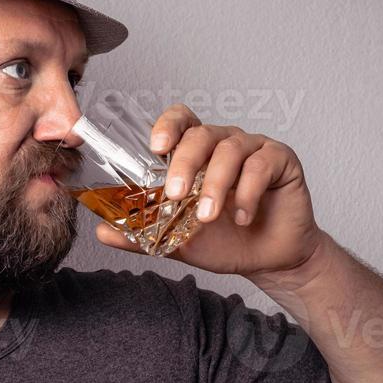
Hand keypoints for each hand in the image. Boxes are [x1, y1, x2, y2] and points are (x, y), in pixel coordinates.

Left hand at [92, 103, 328, 282]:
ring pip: (230, 149)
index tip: (155, 148)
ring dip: (215, 183)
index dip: (167, 126)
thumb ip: (142, 234)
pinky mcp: (281, 161)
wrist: (268, 260)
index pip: (181, 122)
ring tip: (207, 216)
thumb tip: (102, 233)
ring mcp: (254, 149)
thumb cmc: (225, 241)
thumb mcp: (177, 241)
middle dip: (184, 163)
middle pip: (201, 135)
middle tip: (175, 195)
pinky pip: (261, 164)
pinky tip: (242, 218)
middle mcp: (224, 143)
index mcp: (198, 153)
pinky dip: (247, 193)